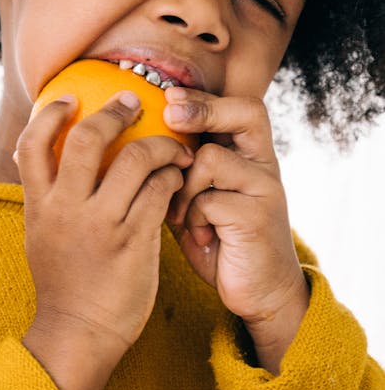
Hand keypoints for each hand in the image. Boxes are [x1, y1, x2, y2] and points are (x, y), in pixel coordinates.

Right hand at [16, 90, 193, 389]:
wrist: (79, 333)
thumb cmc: (64, 286)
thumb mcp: (41, 236)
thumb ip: (47, 200)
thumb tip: (46, 164)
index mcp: (40, 206)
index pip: (31, 144)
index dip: (50, 114)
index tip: (70, 98)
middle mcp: (66, 210)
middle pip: (85, 138)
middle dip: (113, 111)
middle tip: (133, 103)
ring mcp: (101, 224)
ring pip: (135, 159)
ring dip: (160, 144)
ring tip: (173, 146)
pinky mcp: (134, 240)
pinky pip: (159, 191)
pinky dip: (172, 176)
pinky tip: (177, 179)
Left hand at [163, 87, 308, 372]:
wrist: (256, 291)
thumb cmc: (218, 241)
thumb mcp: (193, 200)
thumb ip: (174, 173)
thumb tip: (123, 147)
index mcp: (249, 155)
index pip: (239, 106)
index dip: (203, 97)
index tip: (167, 97)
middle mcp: (263, 164)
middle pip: (244, 112)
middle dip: (202, 110)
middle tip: (170, 117)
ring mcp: (265, 188)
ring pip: (210, 158)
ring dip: (182, 187)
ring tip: (180, 216)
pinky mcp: (258, 217)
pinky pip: (208, 200)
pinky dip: (192, 219)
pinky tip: (200, 238)